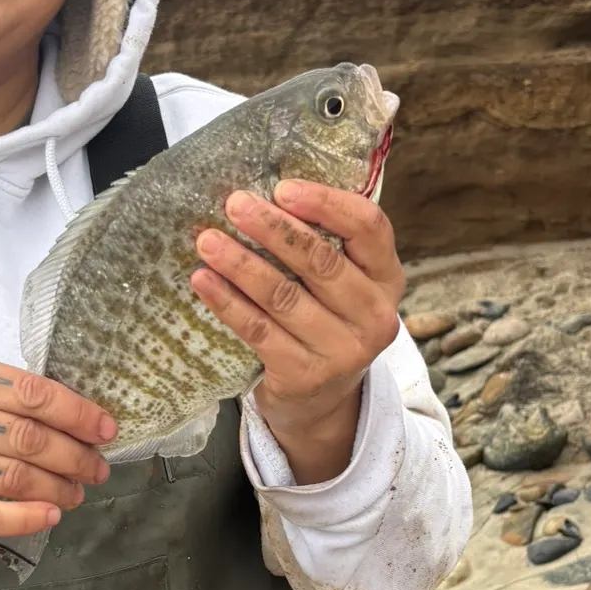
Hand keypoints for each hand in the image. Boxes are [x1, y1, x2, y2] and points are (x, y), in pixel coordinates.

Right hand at [0, 357, 116, 552]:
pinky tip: (50, 515)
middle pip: (25, 436)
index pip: (28, 391)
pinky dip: (25, 517)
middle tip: (98, 468)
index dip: (75, 411)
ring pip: (11, 476)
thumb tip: (80, 420)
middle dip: (74, 454)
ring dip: (56, 488)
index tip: (106, 428)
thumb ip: (3, 397)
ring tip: (78, 492)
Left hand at [190, 180, 405, 484]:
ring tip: (207, 241)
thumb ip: (324, 242)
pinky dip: (227, 303)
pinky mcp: (306, 376)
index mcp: (387, 277)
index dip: (327, 203)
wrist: (324, 401)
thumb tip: (263, 191)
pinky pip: (260, 331)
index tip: (282, 188)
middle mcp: (376, 315)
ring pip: (284, 296)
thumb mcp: (344, 283)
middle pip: (321, 261)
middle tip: (234, 204)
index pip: (369, 228)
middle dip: (272, 229)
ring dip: (241, 264)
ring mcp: (344, 351)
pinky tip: (202, 281)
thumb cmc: (326, 319)